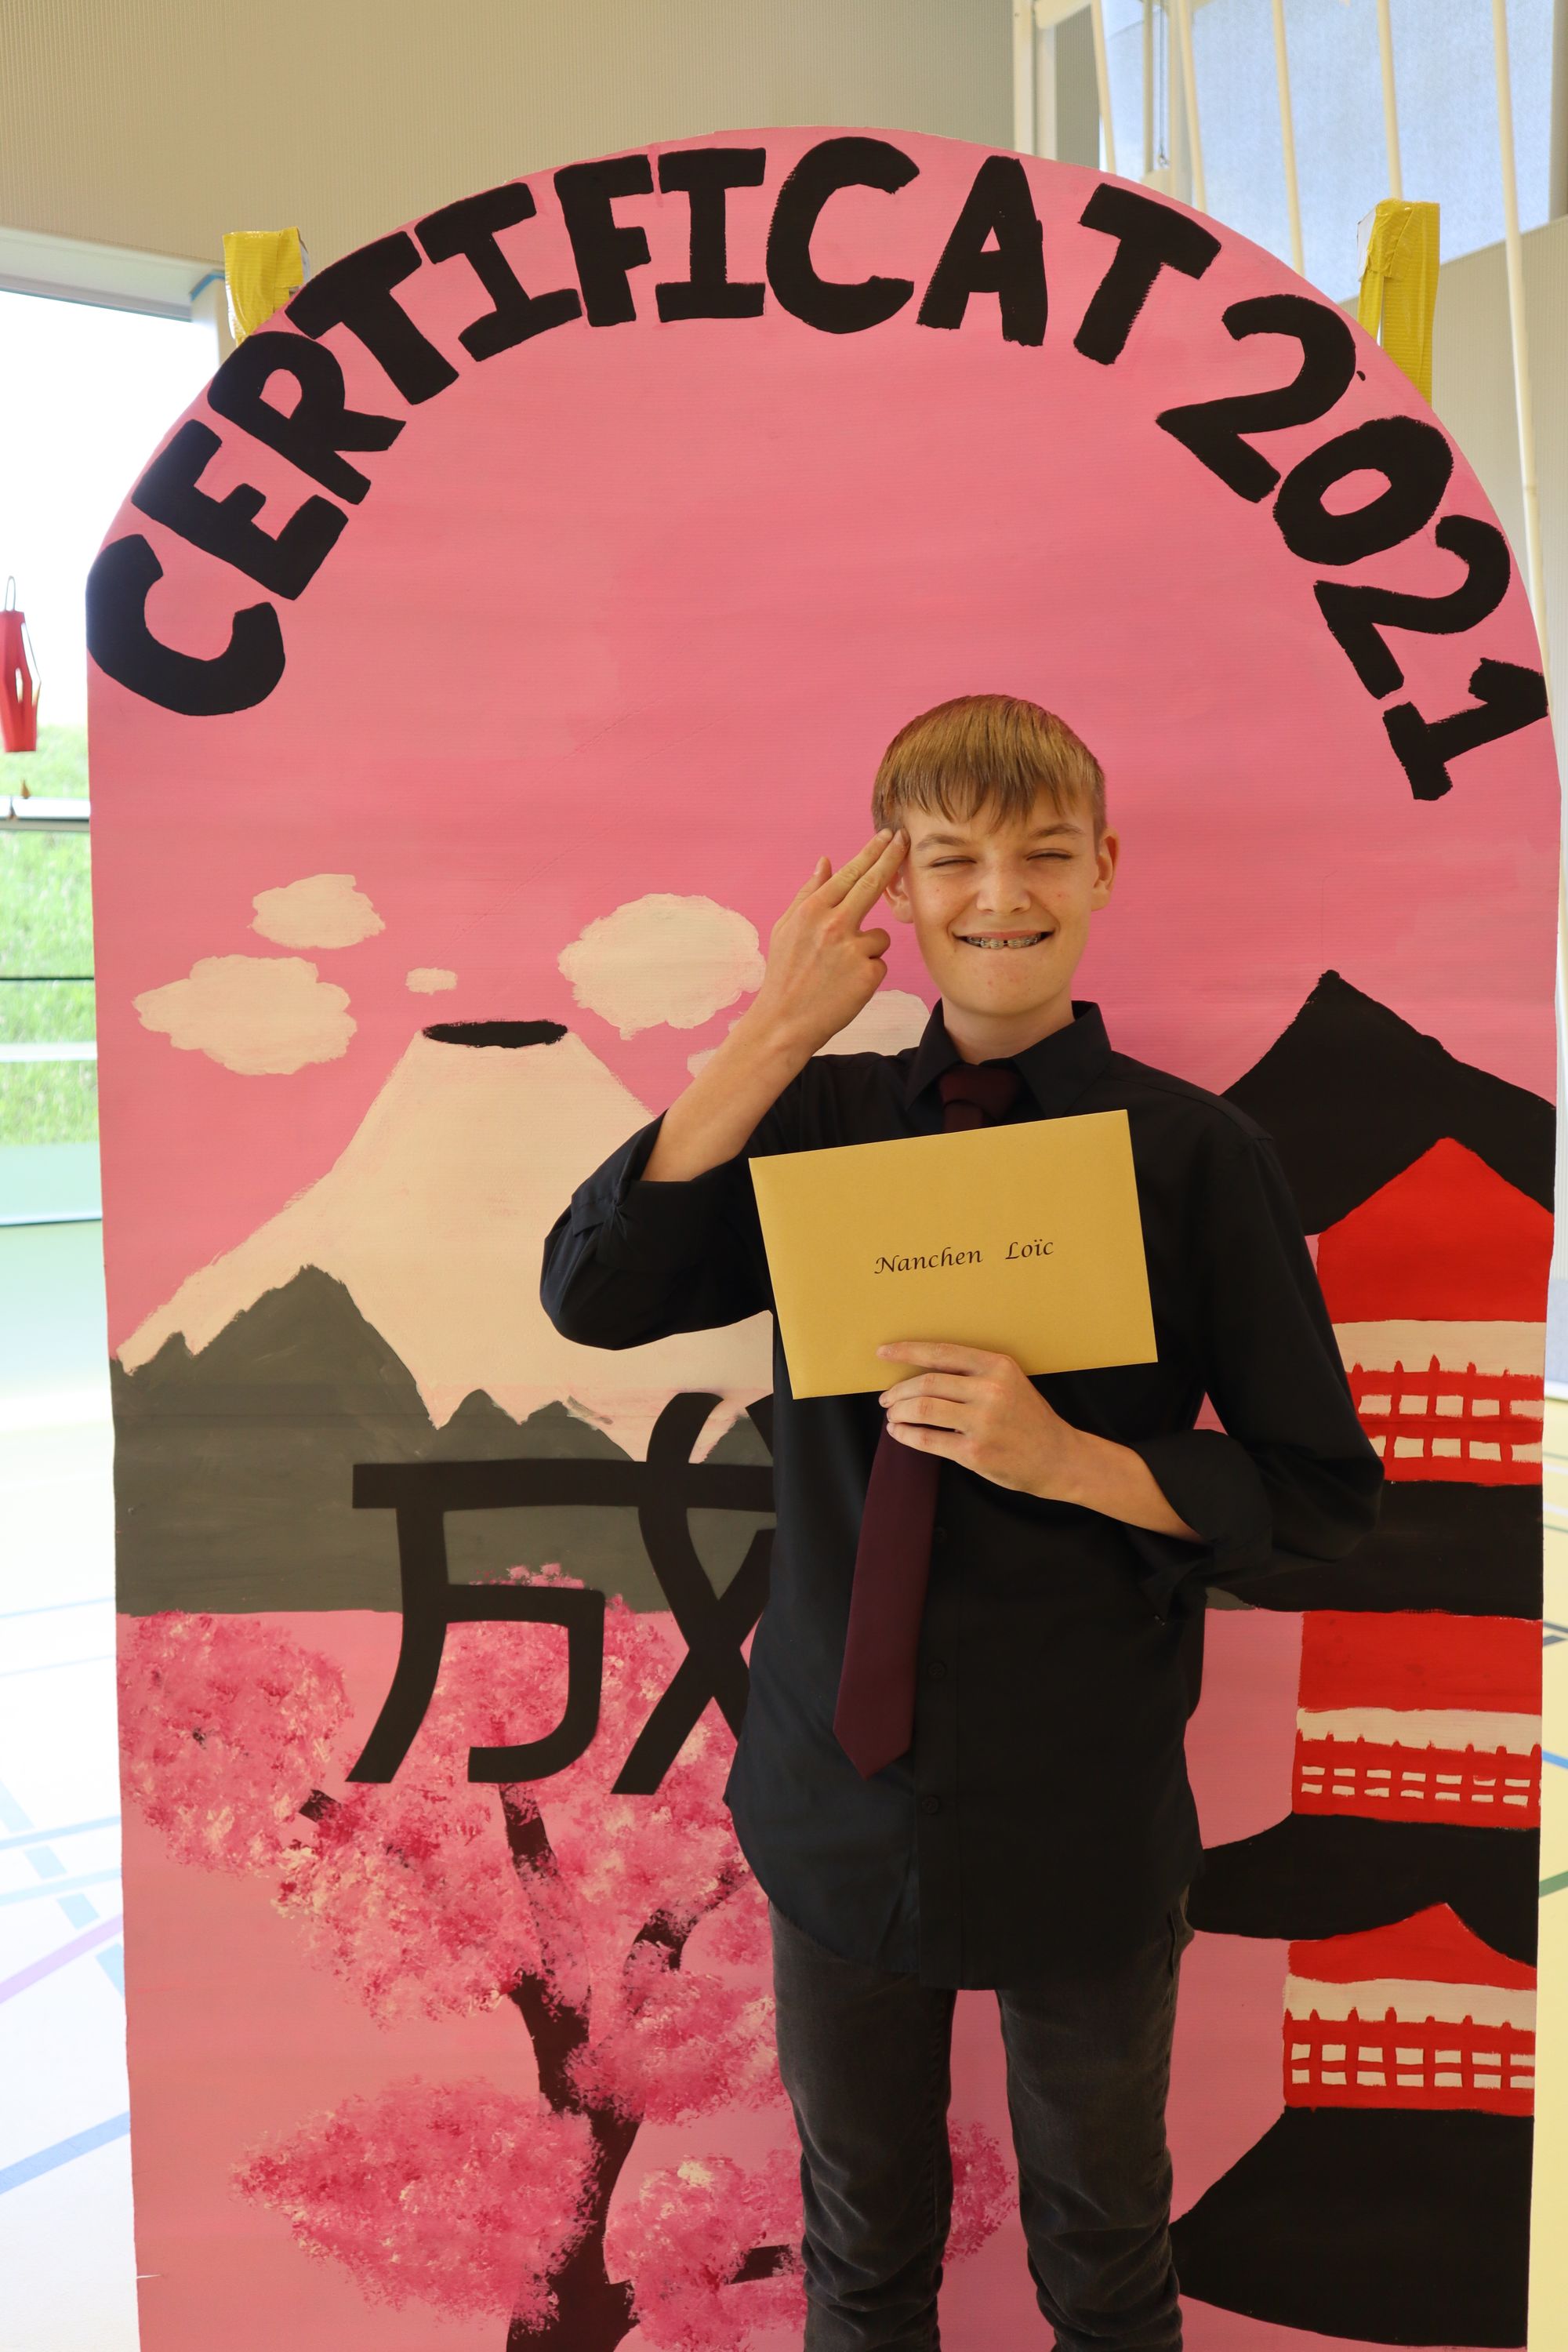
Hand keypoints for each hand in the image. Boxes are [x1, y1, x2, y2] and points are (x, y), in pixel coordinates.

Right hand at [740, 829, 907, 1057]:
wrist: (784, 1022)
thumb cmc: (784, 975)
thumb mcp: (786, 929)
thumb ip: (809, 893)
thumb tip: (826, 862)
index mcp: (813, 911)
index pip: (851, 873)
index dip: (873, 852)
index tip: (889, 836)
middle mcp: (834, 924)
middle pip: (874, 883)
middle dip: (892, 858)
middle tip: (905, 841)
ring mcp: (853, 950)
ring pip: (880, 936)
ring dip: (868, 949)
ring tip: (840, 970)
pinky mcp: (868, 975)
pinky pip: (879, 964)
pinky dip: (868, 974)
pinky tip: (846, 986)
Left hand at [877, 1342, 1079, 1496]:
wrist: (1058, 1457)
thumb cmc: (1028, 1418)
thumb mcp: (1010, 1382)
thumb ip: (974, 1374)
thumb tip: (922, 1373)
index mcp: (997, 1366)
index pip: (942, 1353)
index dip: (907, 1351)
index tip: (883, 1352)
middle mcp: (991, 1391)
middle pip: (927, 1383)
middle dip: (898, 1391)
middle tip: (887, 1398)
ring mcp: (983, 1423)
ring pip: (924, 1410)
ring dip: (899, 1412)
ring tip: (892, 1415)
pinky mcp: (976, 1452)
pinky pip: (929, 1440)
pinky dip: (907, 1435)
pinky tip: (899, 1432)